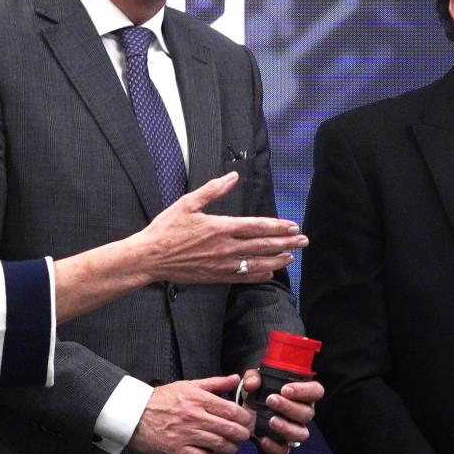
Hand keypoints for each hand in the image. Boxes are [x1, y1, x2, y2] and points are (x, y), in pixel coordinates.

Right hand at [129, 374, 253, 453]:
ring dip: (230, 448)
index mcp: (198, 399)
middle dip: (241, 434)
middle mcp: (194, 417)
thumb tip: (236, 378)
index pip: (231, 410)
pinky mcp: (177, 450)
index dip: (244, 417)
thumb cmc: (161, 399)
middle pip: (228, 429)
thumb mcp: (189, 385)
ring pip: (218, 444)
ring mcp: (186, 435)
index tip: (247, 420)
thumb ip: (215, 383)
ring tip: (232, 446)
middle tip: (243, 435)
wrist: (133, 414)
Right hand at [132, 172, 307, 283]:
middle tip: (304, 241)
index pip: (257, 226)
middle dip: (286, 243)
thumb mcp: (188, 203)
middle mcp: (225, 247)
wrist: (148, 257)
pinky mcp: (215, 276)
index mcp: (221, 227)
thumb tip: (233, 177)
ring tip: (292, 256)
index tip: (294, 226)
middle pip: (263, 245)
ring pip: (256, 263)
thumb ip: (213, 189)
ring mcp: (221, 264)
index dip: (278, 227)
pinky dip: (258, 274)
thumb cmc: (166, 229)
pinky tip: (269, 272)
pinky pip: (242, 276)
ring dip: (277, 259)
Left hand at [240, 368, 323, 453]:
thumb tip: (252, 384)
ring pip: (301, 434)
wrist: (245, 413)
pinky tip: (263, 438)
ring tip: (271, 420)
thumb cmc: (257, 392)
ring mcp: (294, 430)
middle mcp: (302, 413)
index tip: (285, 389)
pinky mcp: (281, 445)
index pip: (316, 391)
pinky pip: (284, 450)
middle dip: (289, 407)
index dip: (304, 391)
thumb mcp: (253, 380)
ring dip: (287, 427)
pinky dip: (274, 446)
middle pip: (308, 413)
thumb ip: (252, 378)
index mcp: (302, 394)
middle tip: (271, 400)